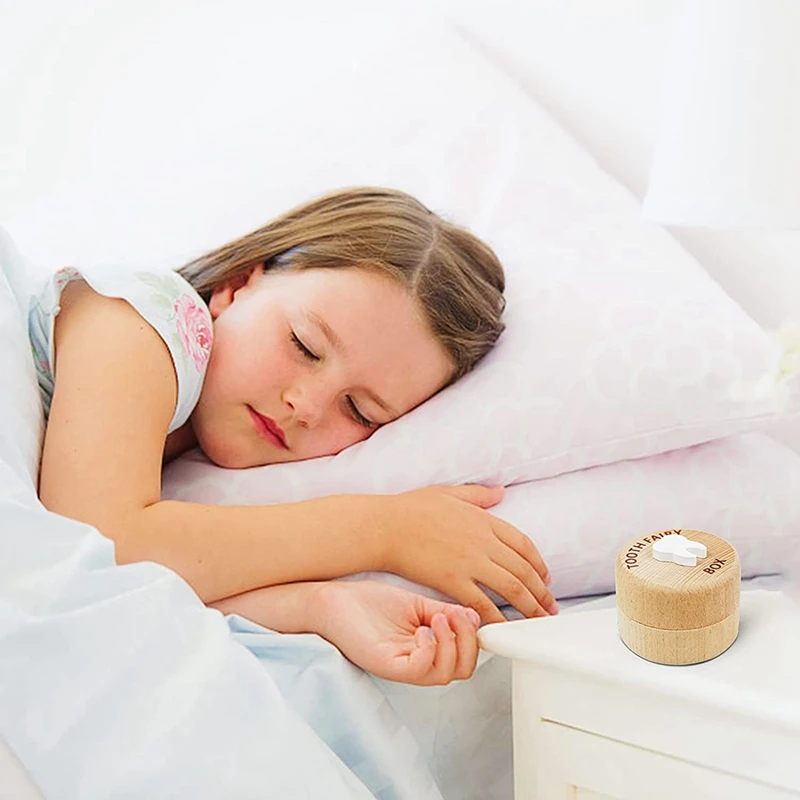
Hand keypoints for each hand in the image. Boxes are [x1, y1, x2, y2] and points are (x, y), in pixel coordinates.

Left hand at [313, 581, 481, 685]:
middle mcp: (417, 661)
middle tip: (457, 615)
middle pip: (461, 671)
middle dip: (468, 642)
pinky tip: (422, 629)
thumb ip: (445, 612)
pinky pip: (419, 670)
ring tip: (436, 617)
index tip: (471, 614)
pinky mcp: (387, 665)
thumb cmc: (368, 602)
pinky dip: (430, 649)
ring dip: (450, 643)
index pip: (464, 658)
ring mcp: (402, 666)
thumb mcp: (417, 604)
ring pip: (444, 674)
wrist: (334, 600)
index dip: (475, 639)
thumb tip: (474, 617)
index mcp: (426, 648)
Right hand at [380, 484, 556, 623]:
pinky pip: (482, 604)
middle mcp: (482, 541)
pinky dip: (498, 618)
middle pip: (523, 569)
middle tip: (550, 607)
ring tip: (538, 621)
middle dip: (541, 592)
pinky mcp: (452, 582)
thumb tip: (501, 491)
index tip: (545, 578)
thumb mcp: (448, 493)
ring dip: (530, 608)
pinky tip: (504, 629)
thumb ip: (478, 495)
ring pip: (511, 589)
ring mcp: (469, 562)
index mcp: (483, 520)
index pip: (523, 544)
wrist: (384, 526)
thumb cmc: (409, 508)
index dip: (539, 564)